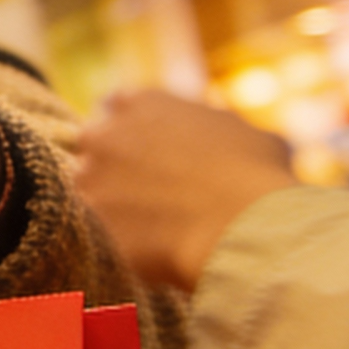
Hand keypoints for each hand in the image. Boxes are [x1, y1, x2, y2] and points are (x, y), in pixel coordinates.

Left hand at [73, 90, 299, 288]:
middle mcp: (106, 133)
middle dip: (113, 162)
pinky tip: (154, 247)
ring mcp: (92, 177)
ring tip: (155, 222)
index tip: (148, 149)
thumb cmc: (256, 175)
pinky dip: (122, 237)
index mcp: (141, 102)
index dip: (133, 129)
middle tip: (145, 187)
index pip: (117, 106)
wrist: (243, 226)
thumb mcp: (245, 133)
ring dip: (113, 201)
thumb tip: (220, 134)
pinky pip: (101, 228)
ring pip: (92, 187)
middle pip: (94, 143)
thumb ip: (215, 127)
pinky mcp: (92, 222)